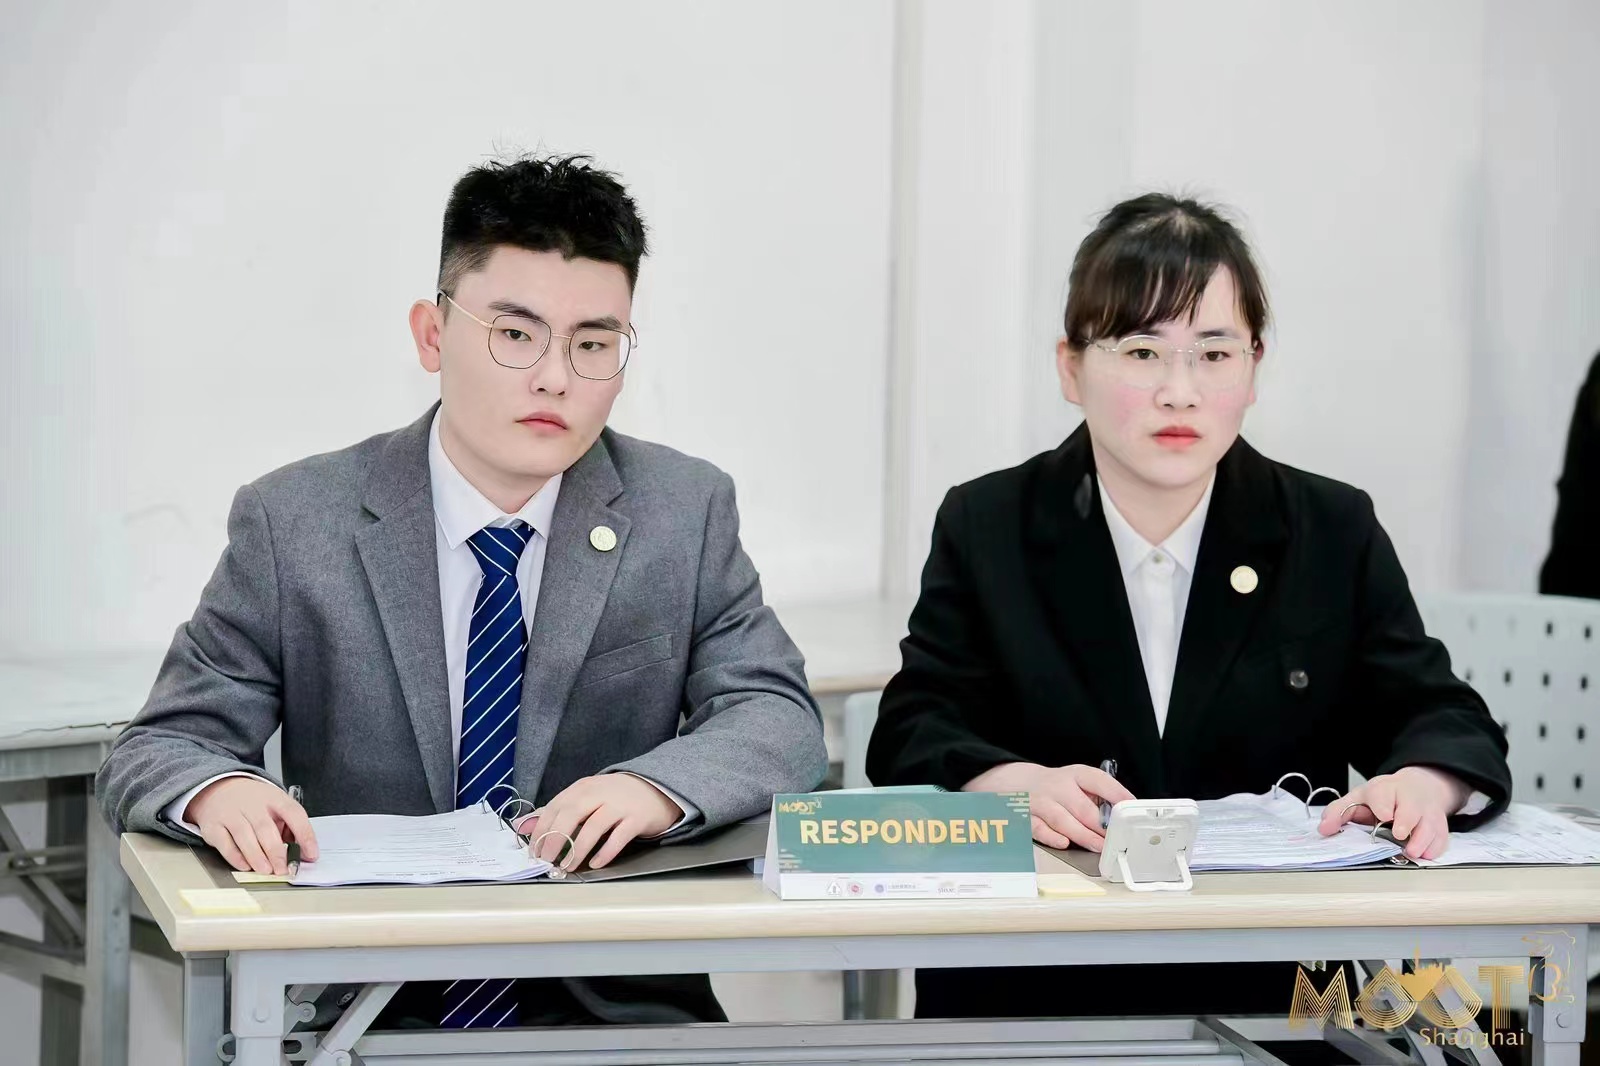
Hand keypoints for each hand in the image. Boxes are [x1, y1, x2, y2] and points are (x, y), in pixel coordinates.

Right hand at [184, 777, 318, 875]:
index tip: (311, 854)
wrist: (217, 790)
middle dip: (276, 852)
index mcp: (273, 797)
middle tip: (284, 869)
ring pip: (244, 836)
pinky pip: (225, 844)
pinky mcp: (213, 826)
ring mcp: (230, 814)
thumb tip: (302, 852)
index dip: (305, 834)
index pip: (293, 813)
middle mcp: (252, 804)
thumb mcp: (274, 805)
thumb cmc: (253, 803)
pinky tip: (246, 866)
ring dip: (257, 856)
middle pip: (266, 828)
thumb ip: (288, 827)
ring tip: (267, 870)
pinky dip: (236, 857)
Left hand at [518, 774, 682, 870]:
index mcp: (582, 788)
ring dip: (577, 849)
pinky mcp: (636, 818)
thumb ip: (557, 811)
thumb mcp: (585, 797)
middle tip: (547, 860)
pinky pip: (618, 837)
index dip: (541, 830)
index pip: (555, 807)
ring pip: (593, 827)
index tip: (534, 851)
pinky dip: (605, 852)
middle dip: (555, 839)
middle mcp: (599, 793)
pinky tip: (595, 863)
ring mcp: (619, 805)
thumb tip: (524, 825)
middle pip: (571, 815)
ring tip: (568, 866)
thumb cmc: (615, 797)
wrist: (655, 788)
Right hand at [964, 762, 1135, 851]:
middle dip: (1101, 825)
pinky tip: (1064, 843)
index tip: (1130, 807)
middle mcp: (1057, 787)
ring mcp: (1040, 802)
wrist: (1017, 783)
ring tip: (1099, 847)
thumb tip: (1121, 816)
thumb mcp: (1077, 782)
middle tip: (1115, 839)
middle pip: (1082, 807)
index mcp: (1075, 775)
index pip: (1098, 780)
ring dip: (1083, 836)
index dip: (1116, 794)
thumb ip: (1098, 796)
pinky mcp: (1026, 817)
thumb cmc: (1056, 787)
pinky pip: (1039, 828)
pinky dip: (1051, 836)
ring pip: (1062, 820)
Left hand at [1317, 766, 1467, 860]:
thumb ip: (1338, 812)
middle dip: (1406, 821)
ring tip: (1412, 851)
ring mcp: (1427, 814)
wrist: (1419, 788)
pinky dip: (1435, 848)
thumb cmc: (1385, 798)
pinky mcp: (1440, 828)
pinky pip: (1442, 839)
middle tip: (1400, 834)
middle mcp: (1409, 800)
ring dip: (1423, 840)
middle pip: (1411, 809)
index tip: (1384, 815)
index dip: (1383, 805)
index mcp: (1385, 790)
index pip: (1383, 795)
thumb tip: (1324, 829)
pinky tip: (1425, 854)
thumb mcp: (1358, 798)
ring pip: (1430, 825)